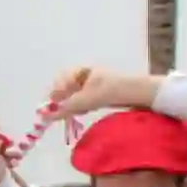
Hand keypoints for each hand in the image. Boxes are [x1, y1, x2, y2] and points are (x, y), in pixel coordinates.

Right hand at [47, 66, 162, 117]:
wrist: (139, 92)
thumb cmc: (113, 90)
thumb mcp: (87, 99)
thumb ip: (66, 107)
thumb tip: (46, 116)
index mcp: (81, 70)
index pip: (59, 80)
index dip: (54, 95)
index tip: (51, 108)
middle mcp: (85, 74)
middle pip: (65, 89)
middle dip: (63, 101)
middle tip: (63, 113)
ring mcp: (92, 84)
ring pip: (74, 96)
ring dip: (73, 105)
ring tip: (79, 111)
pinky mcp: (98, 93)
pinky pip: (83, 100)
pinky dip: (82, 107)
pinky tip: (87, 110)